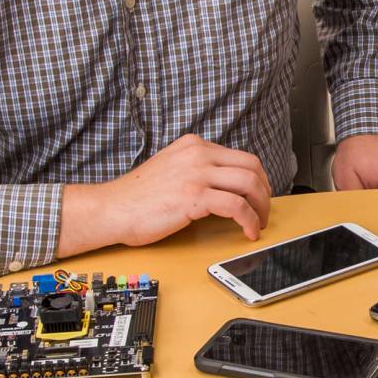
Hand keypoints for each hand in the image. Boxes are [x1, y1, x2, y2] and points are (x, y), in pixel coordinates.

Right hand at [60, 134, 271, 252]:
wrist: (112, 209)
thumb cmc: (137, 198)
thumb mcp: (172, 169)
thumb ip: (197, 170)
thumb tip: (225, 187)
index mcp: (194, 145)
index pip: (241, 157)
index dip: (258, 180)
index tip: (259, 197)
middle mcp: (198, 154)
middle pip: (252, 167)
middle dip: (265, 193)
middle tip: (264, 212)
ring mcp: (197, 173)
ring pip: (249, 184)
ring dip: (261, 207)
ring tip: (259, 224)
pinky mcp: (195, 196)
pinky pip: (237, 206)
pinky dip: (250, 220)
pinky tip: (249, 231)